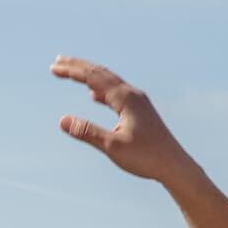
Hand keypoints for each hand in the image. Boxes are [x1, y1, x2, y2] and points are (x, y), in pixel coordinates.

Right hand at [49, 55, 196, 185]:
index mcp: (125, 99)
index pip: (93, 77)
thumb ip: (87, 132)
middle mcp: (132, 94)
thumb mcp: (112, 146)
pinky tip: (94, 96)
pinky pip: (116, 93)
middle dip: (78, 66)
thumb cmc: (146, 158)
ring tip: (73, 73)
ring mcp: (138, 101)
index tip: (53, 68)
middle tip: (57, 61)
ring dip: (89, 75)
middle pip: (101, 73)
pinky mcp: (141, 111)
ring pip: (109, 81)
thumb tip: (62, 120)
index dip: (72, 71)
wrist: (175, 166)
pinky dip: (101, 89)